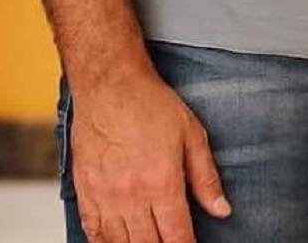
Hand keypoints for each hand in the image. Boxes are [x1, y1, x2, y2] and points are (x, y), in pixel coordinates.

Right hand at [69, 66, 231, 242]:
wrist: (109, 81)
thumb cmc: (148, 102)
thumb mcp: (190, 133)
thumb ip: (206, 176)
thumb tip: (222, 210)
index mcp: (162, 184)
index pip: (178, 239)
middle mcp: (132, 195)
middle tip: (167, 240)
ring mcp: (105, 195)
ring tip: (145, 240)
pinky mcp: (85, 189)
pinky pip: (92, 231)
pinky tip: (115, 241)